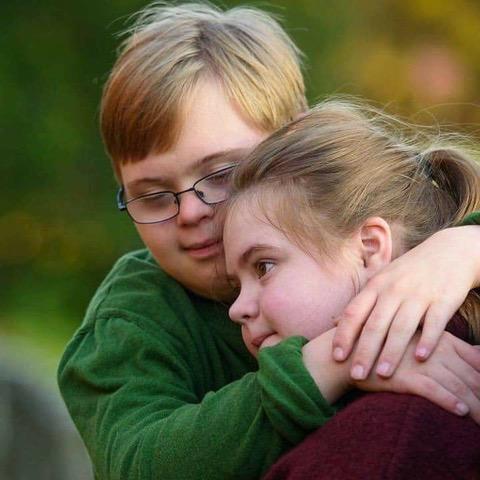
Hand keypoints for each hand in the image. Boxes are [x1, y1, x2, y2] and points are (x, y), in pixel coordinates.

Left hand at [332, 226, 479, 379]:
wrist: (450, 251)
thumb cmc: (408, 272)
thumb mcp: (381, 280)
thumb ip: (361, 302)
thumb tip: (335, 321)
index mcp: (376, 286)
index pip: (354, 313)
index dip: (344, 335)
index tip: (337, 357)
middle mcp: (394, 290)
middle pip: (375, 325)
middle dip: (364, 352)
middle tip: (356, 375)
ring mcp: (419, 294)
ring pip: (402, 327)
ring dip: (391, 352)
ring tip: (383, 374)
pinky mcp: (443, 299)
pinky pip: (434, 323)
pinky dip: (427, 340)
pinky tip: (421, 358)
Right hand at [353, 330, 479, 423]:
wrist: (349, 351)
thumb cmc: (384, 347)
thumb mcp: (414, 340)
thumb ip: (440, 347)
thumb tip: (465, 356)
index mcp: (441, 338)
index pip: (476, 358)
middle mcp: (435, 349)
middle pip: (473, 375)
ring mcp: (421, 362)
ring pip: (458, 385)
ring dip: (477, 405)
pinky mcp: (406, 376)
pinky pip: (433, 390)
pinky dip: (449, 401)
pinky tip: (460, 411)